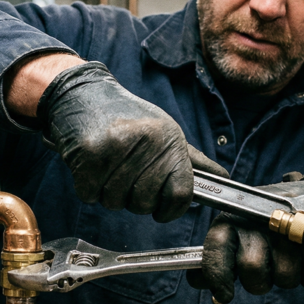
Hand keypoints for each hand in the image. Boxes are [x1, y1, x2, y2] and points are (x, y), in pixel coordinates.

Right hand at [37, 62, 228, 221]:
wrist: (82, 93)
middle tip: (124, 177)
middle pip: (144, 203)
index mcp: (170, 138)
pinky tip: (91, 166)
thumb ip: (190, 159)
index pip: (181, 193)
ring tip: (107, 167)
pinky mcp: (90, 154)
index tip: (160, 210)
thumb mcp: (163, 130)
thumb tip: (221, 179)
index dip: (171, 210)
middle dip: (132, 199)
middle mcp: (148, 142)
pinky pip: (91, 195)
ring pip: (115, 202)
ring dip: (108, 193)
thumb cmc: (125, 115)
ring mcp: (117, 147)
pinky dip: (88, 188)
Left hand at [187, 173, 303, 303]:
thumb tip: (195, 281)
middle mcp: (258, 219)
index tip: (223, 296)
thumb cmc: (266, 226)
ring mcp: (291, 225)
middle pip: (252, 270)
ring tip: (290, 258)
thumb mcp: (237, 235)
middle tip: (267, 268)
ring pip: (284, 278)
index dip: (217, 275)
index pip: (215, 246)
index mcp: (233, 218)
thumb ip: (216, 257)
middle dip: (260, 281)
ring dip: (288, 278)